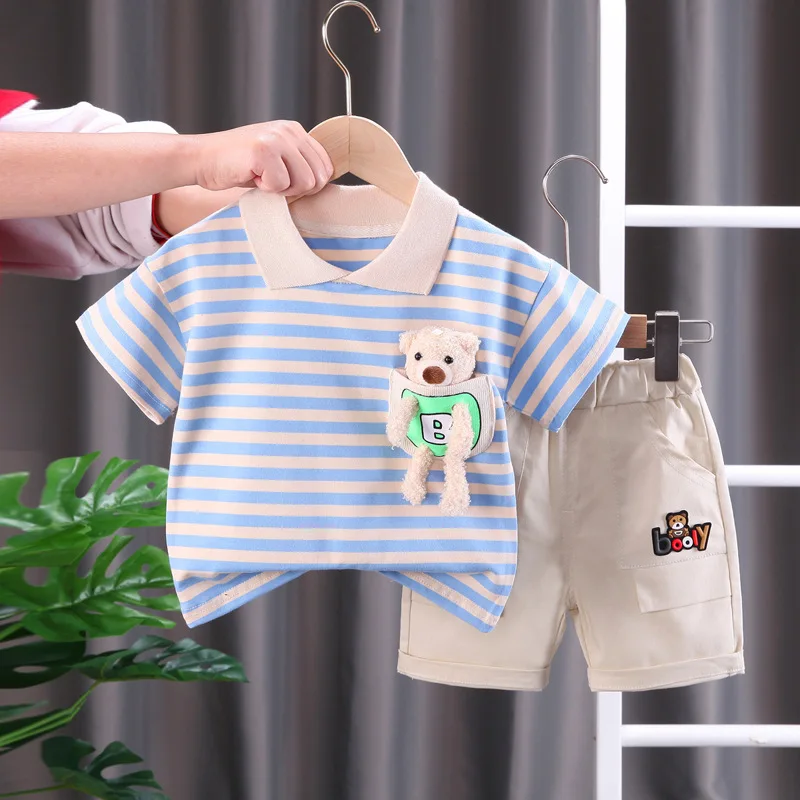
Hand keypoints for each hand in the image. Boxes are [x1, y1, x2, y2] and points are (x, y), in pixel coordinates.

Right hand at [189, 121, 333, 195]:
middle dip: (296, 189)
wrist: (202, 159)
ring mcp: (276, 138)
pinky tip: (250, 176)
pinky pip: (280, 185)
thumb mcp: (276, 160)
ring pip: (303, 183)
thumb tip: (322, 184)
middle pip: (318, 178)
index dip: (309, 184)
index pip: (325, 167)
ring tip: (261, 177)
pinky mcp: (262, 150)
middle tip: (271, 181)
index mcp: (295, 131)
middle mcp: (289, 131)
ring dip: (281, 189)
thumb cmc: (238, 165)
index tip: (286, 182)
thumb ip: (298, 165)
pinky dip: (265, 189)